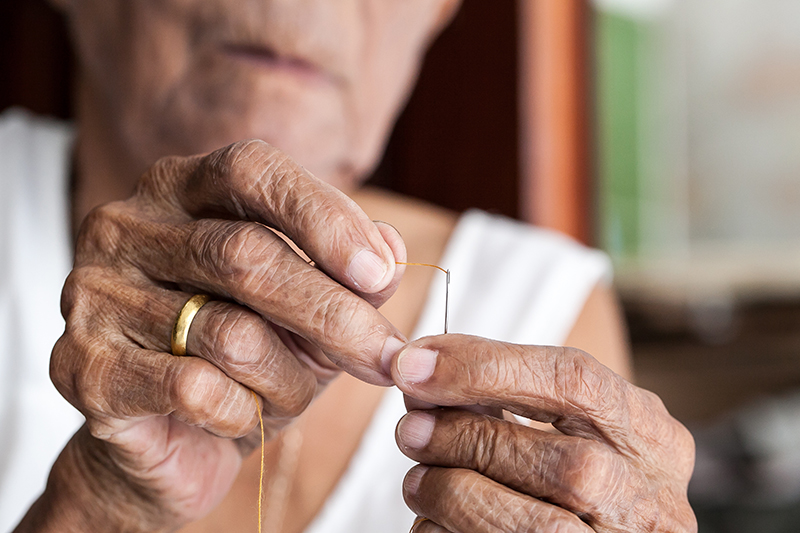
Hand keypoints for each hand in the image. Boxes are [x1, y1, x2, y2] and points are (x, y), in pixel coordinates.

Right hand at [38, 140, 407, 530]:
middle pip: (248, 255)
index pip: (252, 171)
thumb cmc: (245, 363)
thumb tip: (390, 251)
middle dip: (334, 315)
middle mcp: (127, 226)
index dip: (324, 217)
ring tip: (293, 396)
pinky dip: (241, 412)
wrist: (167, 445)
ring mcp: (94, 292)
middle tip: (389, 358)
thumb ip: (350, 276)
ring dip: (288, 379)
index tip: (381, 274)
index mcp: (180, 189)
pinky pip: (194, 388)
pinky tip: (238, 416)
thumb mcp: (312, 313)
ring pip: (231, 334)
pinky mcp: (81, 364)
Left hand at [391, 335, 695, 532]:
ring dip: (460, 494)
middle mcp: (653, 500)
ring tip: (419, 480)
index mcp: (651, 438)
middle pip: (568, 462)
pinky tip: (435, 522)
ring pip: (544, 526)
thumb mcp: (563, 429)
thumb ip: (509, 401)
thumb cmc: (566, 484)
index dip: (486, 367)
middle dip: (474, 438)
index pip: (577, 380)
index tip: (416, 364)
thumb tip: (424, 373)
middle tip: (412, 428)